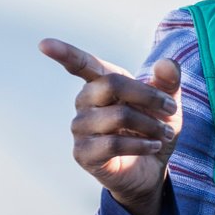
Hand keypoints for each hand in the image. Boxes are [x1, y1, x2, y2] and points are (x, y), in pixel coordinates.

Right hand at [39, 39, 182, 214]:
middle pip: (111, 84)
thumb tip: (166, 63)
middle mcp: (84, 102)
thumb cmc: (153, 130)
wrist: (151, 170)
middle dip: (147, 96)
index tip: (43, 44)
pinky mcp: (83, 153)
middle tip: (171, 109)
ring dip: (149, 125)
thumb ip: (168, 82)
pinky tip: (152, 146)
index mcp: (100, 82)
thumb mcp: (168, 105)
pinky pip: (113, 143)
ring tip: (164, 134)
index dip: (63, 53)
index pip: (80, 64)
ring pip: (117, 115)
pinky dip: (140, 144)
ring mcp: (80, 128)